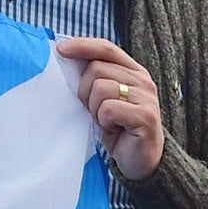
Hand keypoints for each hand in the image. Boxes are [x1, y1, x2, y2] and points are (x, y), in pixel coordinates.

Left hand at [57, 36, 164, 180]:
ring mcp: (146, 98)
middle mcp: (143, 81)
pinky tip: (113, 130)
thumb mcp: (104, 99)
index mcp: (134, 71)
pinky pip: (108, 109)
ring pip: (100, 88)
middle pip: (97, 68)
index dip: (82, 46)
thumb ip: (95, 78)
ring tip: (106, 121)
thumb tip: (67, 58)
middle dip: (85, 91)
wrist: (142, 162)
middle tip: (94, 111)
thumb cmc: (119, 129)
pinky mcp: (145, 117)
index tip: (61, 51)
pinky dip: (104, 122)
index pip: (106, 48)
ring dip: (95, 109)